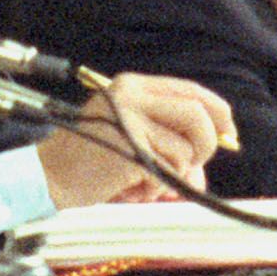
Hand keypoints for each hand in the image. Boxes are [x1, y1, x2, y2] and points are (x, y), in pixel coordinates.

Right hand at [34, 72, 236, 208]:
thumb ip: (167, 145)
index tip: (228, 132)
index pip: (189, 90)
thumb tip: (202, 170)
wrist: (48, 176)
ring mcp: (130, 120)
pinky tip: (130, 189)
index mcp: (131, 86)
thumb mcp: (129, 140)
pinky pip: (169, 172)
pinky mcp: (131, 148)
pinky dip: (156, 188)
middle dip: (206, 146)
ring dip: (174, 174)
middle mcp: (131, 96)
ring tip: (143, 182)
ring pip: (186, 149)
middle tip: (193, 166)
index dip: (216, 111)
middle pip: (197, 114)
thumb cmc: (86, 162)